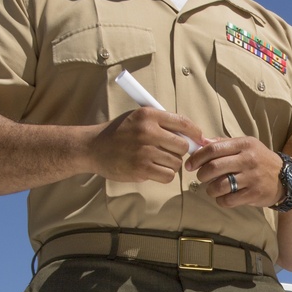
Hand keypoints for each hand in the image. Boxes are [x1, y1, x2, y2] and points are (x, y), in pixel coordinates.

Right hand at [89, 108, 207, 182]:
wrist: (92, 147)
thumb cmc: (119, 133)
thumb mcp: (138, 118)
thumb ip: (162, 124)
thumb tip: (193, 136)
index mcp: (148, 115)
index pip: (183, 122)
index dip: (195, 133)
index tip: (199, 139)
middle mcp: (147, 131)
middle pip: (183, 146)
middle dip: (180, 151)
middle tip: (169, 152)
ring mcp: (144, 151)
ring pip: (176, 162)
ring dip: (171, 164)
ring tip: (156, 161)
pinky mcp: (141, 169)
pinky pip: (168, 176)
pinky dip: (164, 175)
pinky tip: (153, 170)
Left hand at [188, 137, 284, 206]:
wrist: (286, 178)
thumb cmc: (260, 160)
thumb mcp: (246, 145)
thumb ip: (224, 144)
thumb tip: (200, 143)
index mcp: (244, 144)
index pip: (213, 148)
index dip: (197, 157)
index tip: (190, 164)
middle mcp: (248, 159)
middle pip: (214, 167)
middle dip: (201, 174)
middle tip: (201, 177)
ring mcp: (252, 178)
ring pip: (219, 185)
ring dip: (210, 189)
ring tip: (213, 189)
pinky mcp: (254, 194)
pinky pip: (229, 200)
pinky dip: (221, 200)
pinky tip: (223, 198)